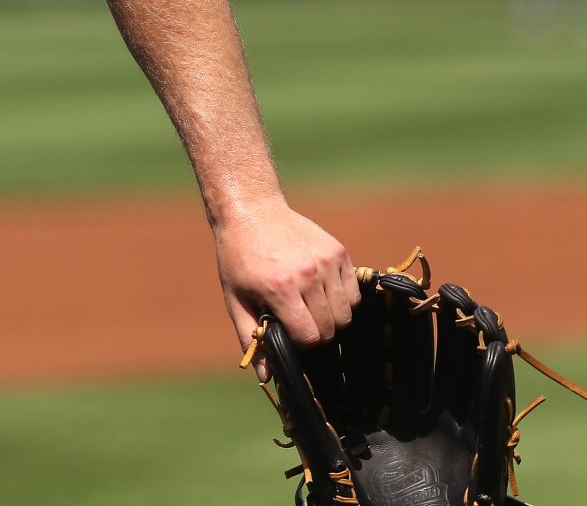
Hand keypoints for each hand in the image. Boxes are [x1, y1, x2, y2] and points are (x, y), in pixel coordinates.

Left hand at [214, 201, 355, 372]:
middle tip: (298, 320)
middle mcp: (307, 275)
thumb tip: (266, 376)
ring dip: (331, 318)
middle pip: (330, 328)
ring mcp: (326, 262)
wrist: (252, 211)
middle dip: (316, 332)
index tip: (288, 332)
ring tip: (309, 307)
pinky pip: (353, 292)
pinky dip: (342, 300)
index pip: (309, 337)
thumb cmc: (238, 257)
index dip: (300, 343)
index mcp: (280, 288)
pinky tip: (322, 292)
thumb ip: (249, 337)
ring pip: (346, 313)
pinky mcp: (338, 252)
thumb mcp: (234, 297)